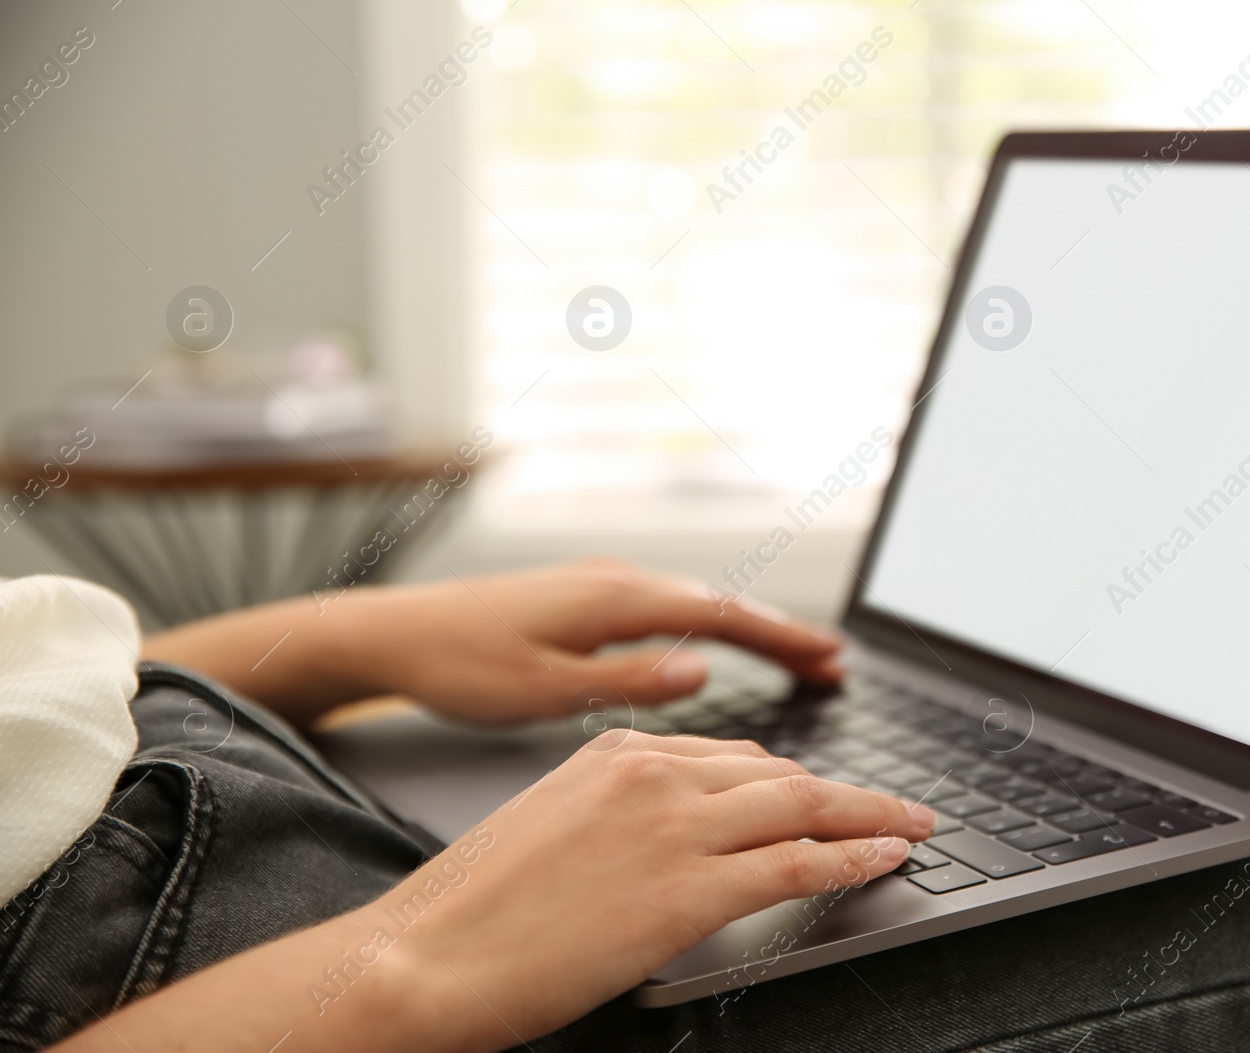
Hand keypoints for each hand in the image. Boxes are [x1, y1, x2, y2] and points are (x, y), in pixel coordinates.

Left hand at [143, 557, 843, 727]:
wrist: (394, 633)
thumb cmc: (461, 666)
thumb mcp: (546, 691)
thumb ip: (628, 681)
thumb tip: (704, 672)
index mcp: (616, 601)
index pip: (723, 617)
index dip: (783, 639)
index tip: (831, 659)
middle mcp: (616, 581)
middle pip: (722, 604)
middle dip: (781, 634)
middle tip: (834, 664)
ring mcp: (600, 584)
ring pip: (696, 604)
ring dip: (748, 629)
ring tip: (794, 657)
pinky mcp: (583, 596)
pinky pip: (668, 607)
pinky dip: (709, 626)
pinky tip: (716, 647)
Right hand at [384, 731, 935, 1045]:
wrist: (431, 954)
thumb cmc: (478, 905)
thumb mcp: (556, 825)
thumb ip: (623, 814)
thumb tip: (680, 835)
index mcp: (618, 750)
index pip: (732, 755)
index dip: (789, 777)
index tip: (823, 789)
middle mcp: (654, 772)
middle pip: (779, 772)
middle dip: (845, 789)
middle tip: (893, 802)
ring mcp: (676, 825)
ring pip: (802, 806)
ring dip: (869, 814)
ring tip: (911, 824)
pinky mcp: (690, 887)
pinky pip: (796, 863)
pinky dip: (852, 856)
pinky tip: (884, 855)